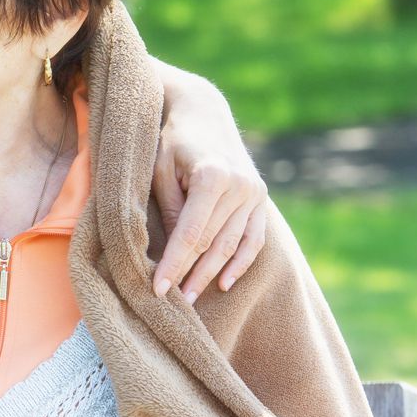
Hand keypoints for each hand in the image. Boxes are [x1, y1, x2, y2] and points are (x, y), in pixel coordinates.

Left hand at [151, 65, 269, 302]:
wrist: (203, 111)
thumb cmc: (171, 141)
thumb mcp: (160, 170)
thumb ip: (169, 211)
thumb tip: (170, 254)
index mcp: (213, 177)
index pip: (191, 234)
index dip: (174, 265)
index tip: (157, 289)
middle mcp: (240, 186)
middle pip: (213, 243)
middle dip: (190, 275)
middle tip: (172, 304)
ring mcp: (254, 192)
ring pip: (233, 245)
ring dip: (213, 274)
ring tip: (191, 298)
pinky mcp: (260, 197)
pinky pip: (254, 237)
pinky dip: (242, 262)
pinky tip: (226, 283)